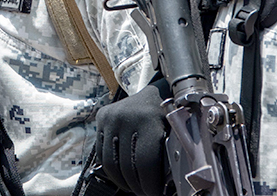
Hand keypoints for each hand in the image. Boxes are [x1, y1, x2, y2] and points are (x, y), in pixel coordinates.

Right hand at [94, 79, 171, 195]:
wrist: (158, 90)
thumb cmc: (172, 113)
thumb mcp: (175, 132)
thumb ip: (168, 156)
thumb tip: (166, 186)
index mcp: (148, 120)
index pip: (145, 164)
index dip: (149, 185)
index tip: (155, 193)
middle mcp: (126, 117)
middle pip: (126, 166)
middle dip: (136, 186)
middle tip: (145, 192)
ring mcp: (111, 117)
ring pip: (110, 162)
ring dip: (122, 180)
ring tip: (133, 186)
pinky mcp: (102, 118)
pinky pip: (101, 152)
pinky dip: (111, 168)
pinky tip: (123, 174)